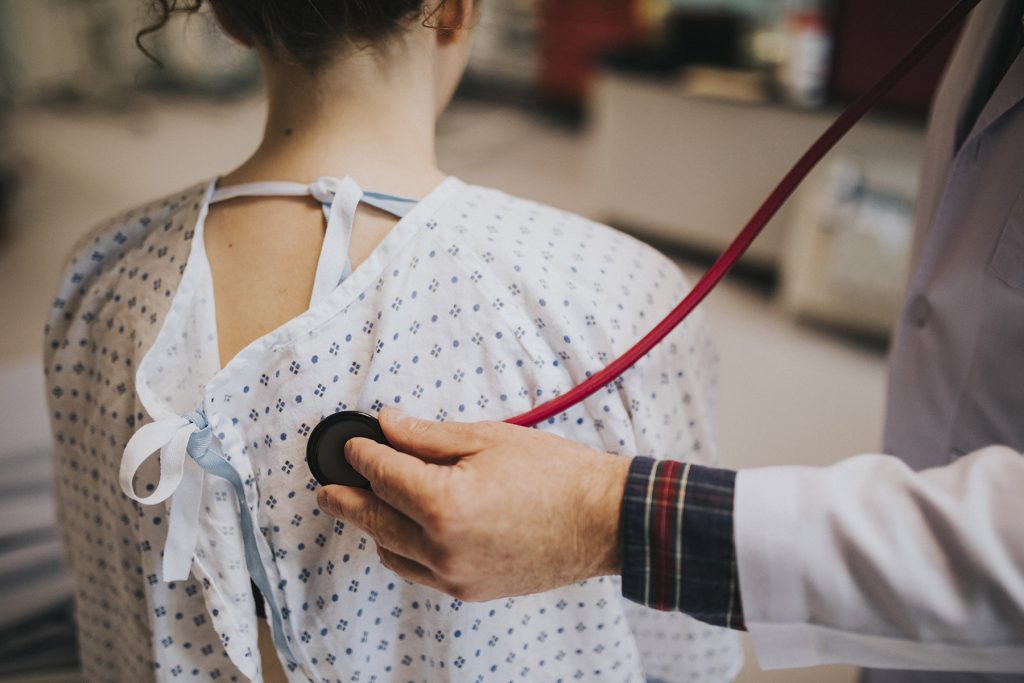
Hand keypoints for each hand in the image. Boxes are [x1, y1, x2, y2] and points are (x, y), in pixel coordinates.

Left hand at [316, 408, 630, 600]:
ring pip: (391, 553)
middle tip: (326, 489)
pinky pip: (419, 573)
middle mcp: (442, 547)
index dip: (361, 454)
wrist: (602, 521)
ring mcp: (455, 575)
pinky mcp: (469, 590)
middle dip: (345, 500)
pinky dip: (403, 551)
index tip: (354, 444)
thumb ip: (428, 436)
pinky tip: (404, 533)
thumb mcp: (489, 439)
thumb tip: (388, 425)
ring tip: (367, 506)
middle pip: (373, 519)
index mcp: (443, 503)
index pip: (382, 474)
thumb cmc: (556, 475)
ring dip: (373, 527)